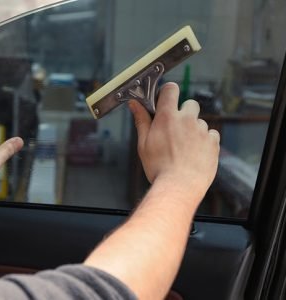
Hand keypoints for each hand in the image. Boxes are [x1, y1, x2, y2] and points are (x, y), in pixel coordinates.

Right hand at [129, 82, 219, 199]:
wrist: (179, 186)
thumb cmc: (159, 167)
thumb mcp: (143, 144)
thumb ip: (141, 120)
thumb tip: (134, 104)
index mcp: (167, 117)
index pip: (171, 89)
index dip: (168, 93)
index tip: (165, 101)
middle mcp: (187, 120)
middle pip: (190, 103)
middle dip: (184, 112)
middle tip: (175, 129)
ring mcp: (202, 130)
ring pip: (199, 122)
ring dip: (193, 129)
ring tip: (184, 148)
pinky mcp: (213, 142)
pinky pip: (211, 134)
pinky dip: (204, 140)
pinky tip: (195, 153)